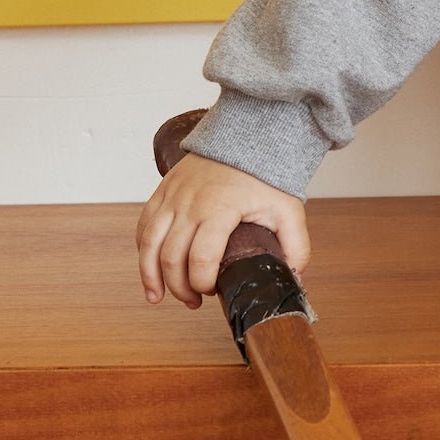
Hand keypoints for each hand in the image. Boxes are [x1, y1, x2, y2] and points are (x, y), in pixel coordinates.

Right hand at [136, 153, 309, 309]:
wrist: (248, 138)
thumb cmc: (267, 176)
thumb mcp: (289, 210)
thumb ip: (296, 246)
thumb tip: (294, 278)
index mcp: (221, 209)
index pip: (201, 258)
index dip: (202, 283)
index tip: (212, 291)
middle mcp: (190, 204)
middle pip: (171, 257)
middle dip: (179, 287)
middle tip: (193, 301)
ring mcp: (173, 197)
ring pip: (148, 244)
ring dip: (150, 275)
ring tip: (157, 296)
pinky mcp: (163, 191)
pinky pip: (144, 226)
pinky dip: (143, 251)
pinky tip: (150, 268)